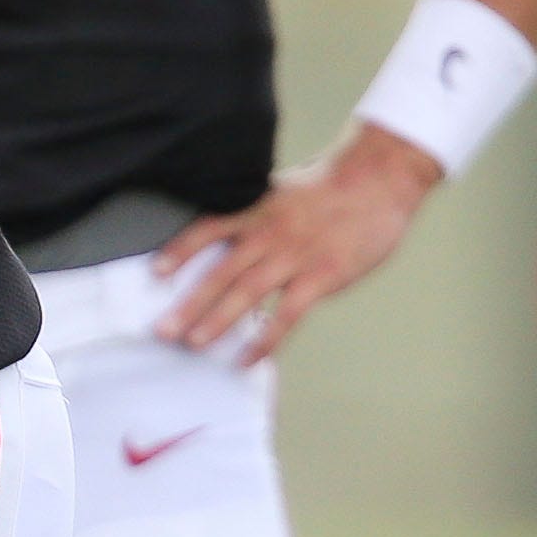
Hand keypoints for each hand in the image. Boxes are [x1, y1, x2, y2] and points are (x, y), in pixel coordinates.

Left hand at [152, 127, 439, 363]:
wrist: (380, 177)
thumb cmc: (329, 187)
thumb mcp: (281, 190)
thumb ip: (253, 214)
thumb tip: (222, 239)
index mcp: (257, 210)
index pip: (210, 228)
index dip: (181, 250)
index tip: (156, 272)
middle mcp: (270, 233)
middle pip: (221, 271)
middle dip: (189, 303)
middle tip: (162, 330)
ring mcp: (295, 256)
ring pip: (248, 293)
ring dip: (218, 321)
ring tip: (193, 343)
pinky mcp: (322, 276)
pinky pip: (287, 314)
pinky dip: (265, 339)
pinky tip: (246, 359)